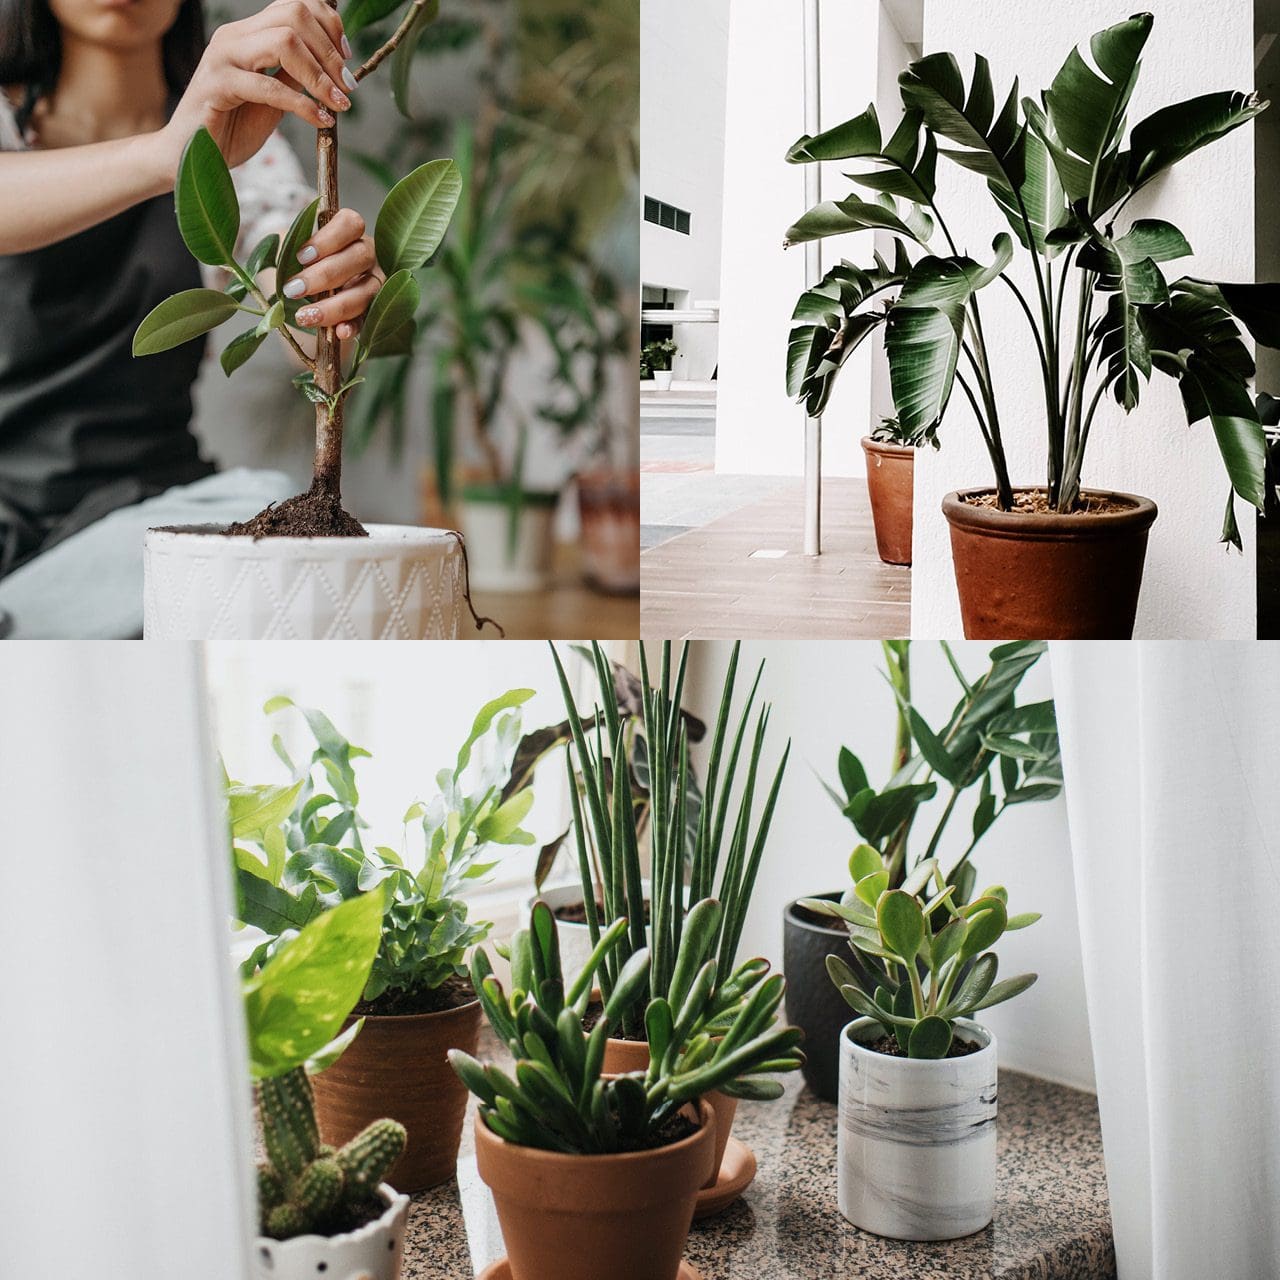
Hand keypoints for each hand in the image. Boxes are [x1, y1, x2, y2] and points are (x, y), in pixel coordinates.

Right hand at [158, 0, 357, 176]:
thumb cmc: (232, 127)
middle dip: (330, 51)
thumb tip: (331, 66)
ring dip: (320, 75)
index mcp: (248, 34)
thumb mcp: (274, 99)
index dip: (329, 27)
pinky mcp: (216, 86)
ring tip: (339, 104)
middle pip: (294, 15)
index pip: (294, 5)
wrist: (190, 156)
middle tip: (348, 86)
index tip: (347, 60)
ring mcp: (223, 58)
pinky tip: (320, 121)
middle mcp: (234, 37)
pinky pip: (267, 86)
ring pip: (284, 42)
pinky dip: (301, 104)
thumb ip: (295, 77)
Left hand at [284, 208, 381, 339]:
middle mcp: (368, 256)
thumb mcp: (289, 250)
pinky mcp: (372, 312)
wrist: (302, 297)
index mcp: (349, 234)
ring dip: (335, 306)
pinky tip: (338, 332)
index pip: (351, 223)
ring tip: (305, 316)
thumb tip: (281, 257)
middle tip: (294, 289)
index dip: (329, 239)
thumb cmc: (297, 266)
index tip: (302, 256)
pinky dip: (353, 326)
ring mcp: (374, 284)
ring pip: (366, 292)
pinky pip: (367, 319)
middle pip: (359, 257)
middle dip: (325, 275)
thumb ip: (288, 247)